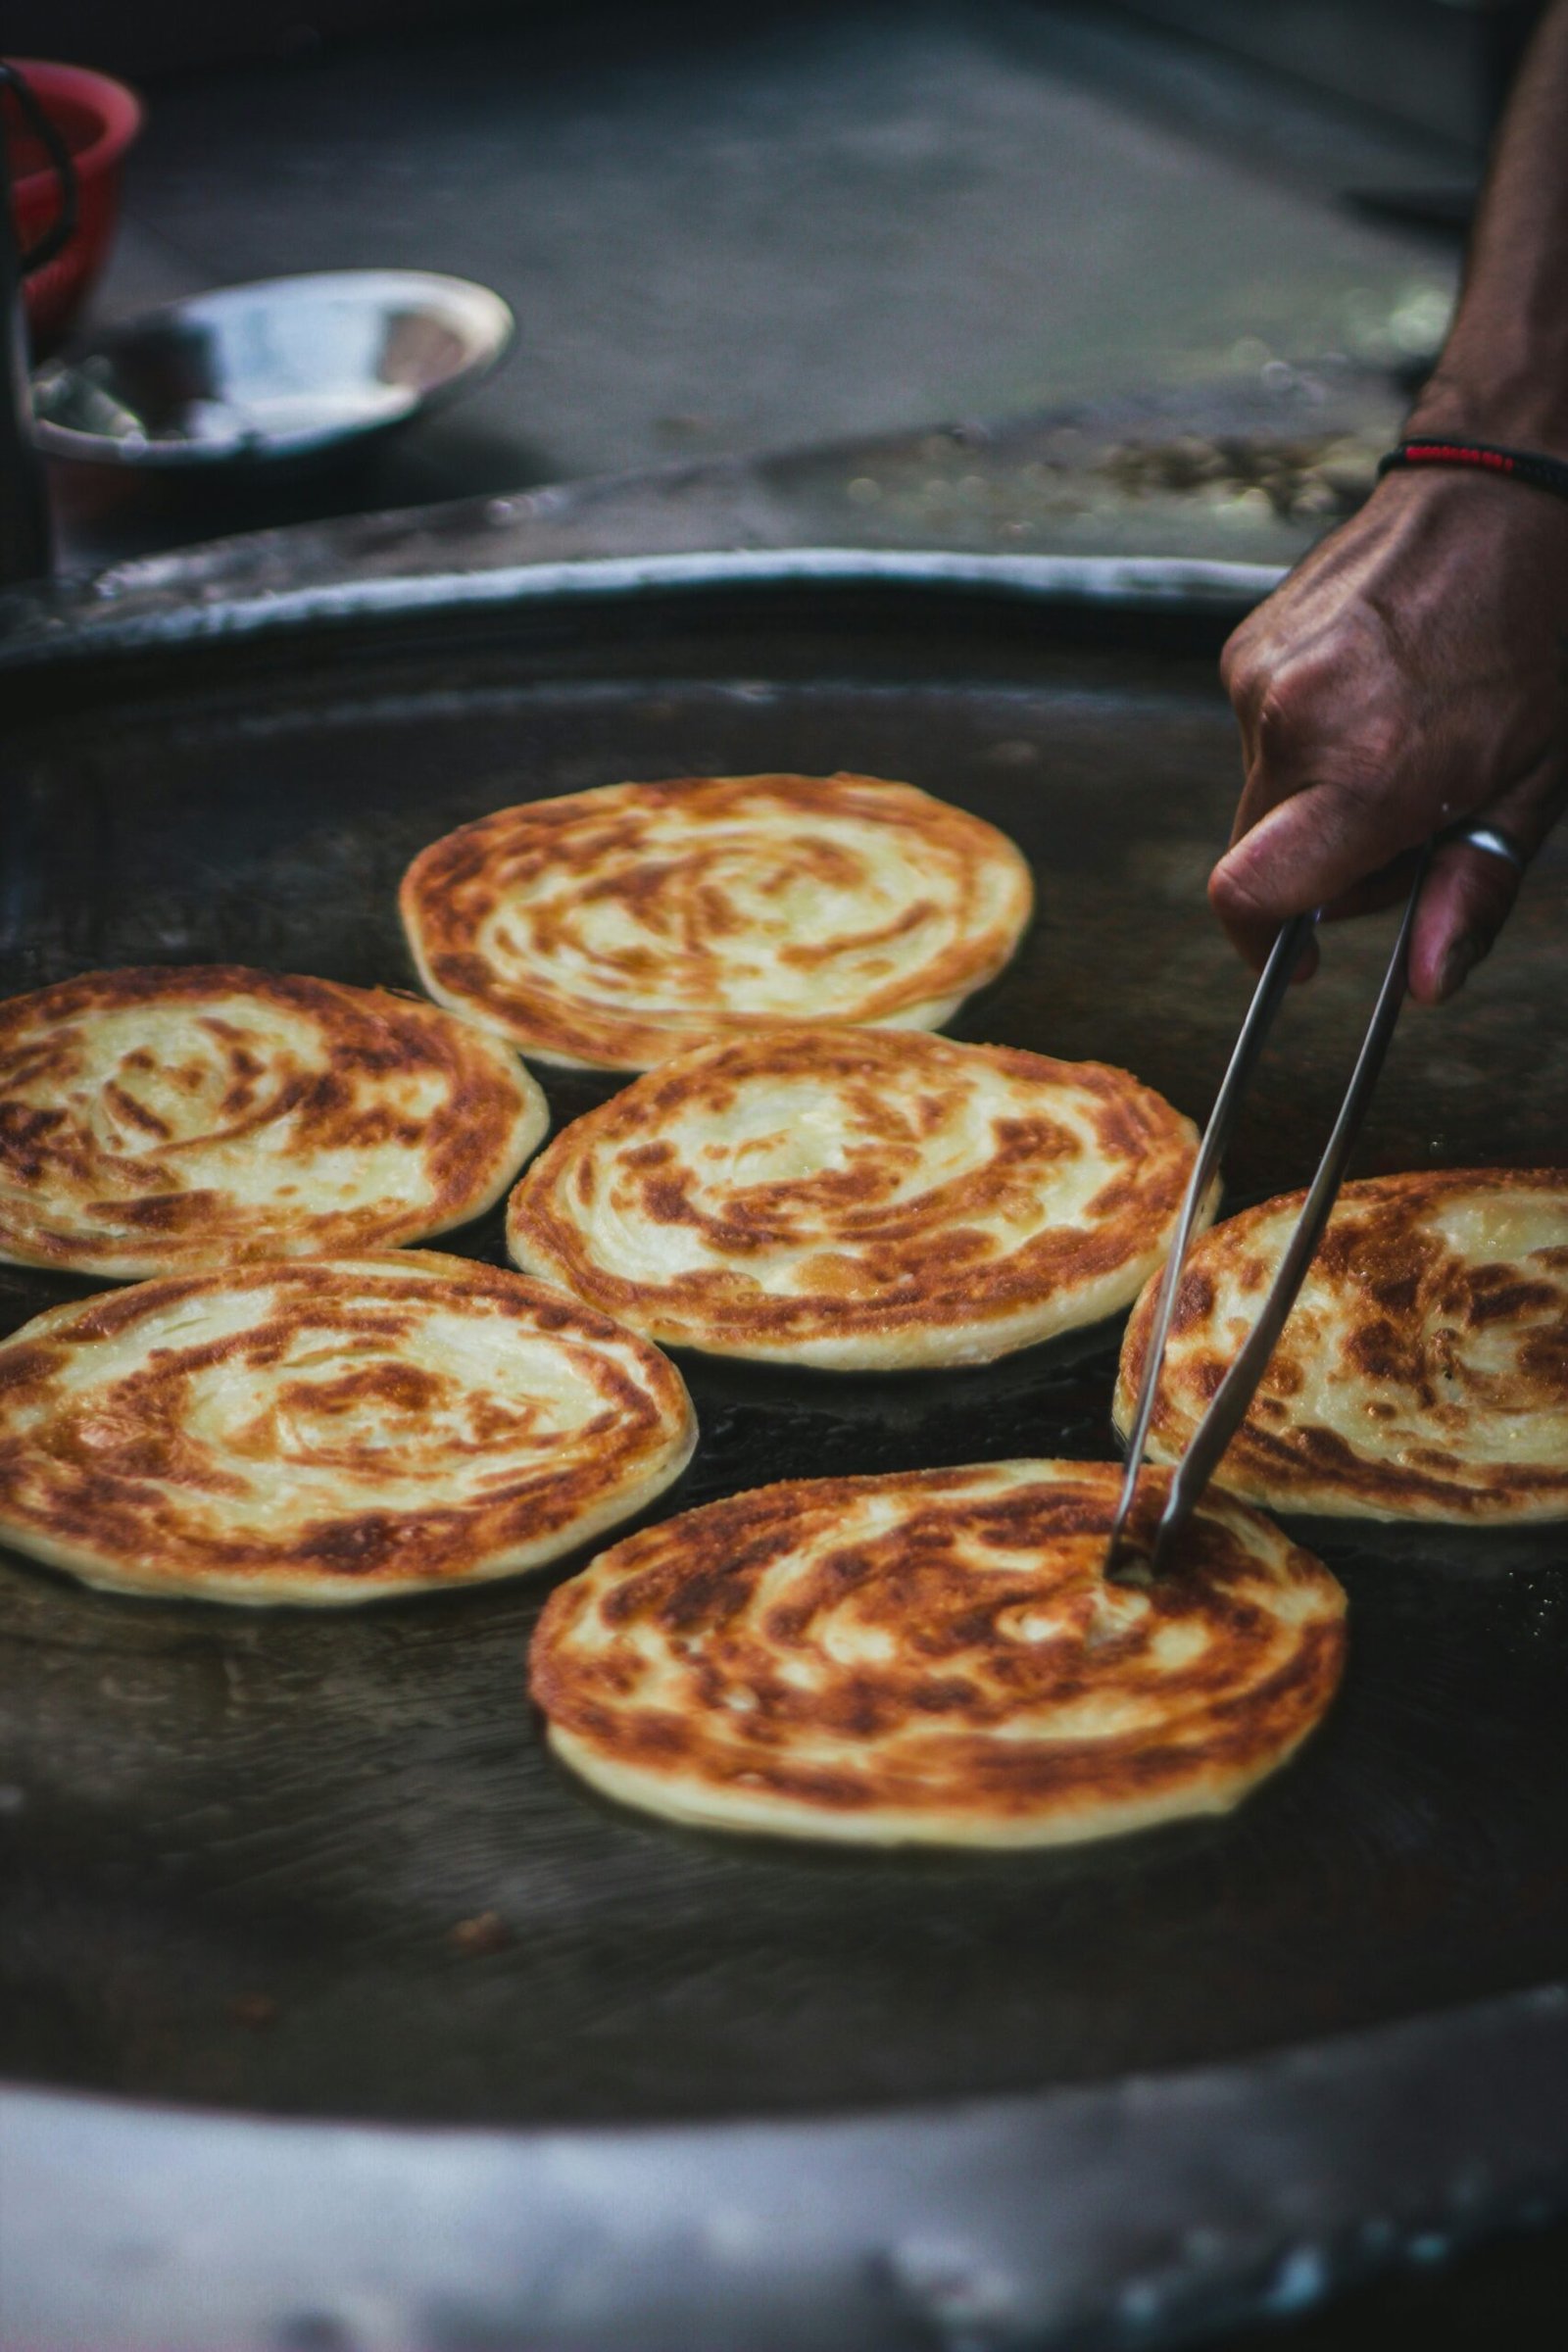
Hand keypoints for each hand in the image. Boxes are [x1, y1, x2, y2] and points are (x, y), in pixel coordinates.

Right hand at [1211, 466, 1567, 1002]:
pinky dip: (1305, 739)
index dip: (1263, 947)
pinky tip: (1367, 696)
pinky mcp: (1245, 646)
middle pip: (1257, 854)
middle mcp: (1295, 723)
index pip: (1249, 894)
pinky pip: (1258, 733)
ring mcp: (1261, 677)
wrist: (1501, 495)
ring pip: (1260, 795)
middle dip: (1318, 864)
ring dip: (1314, 796)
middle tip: (1402, 822)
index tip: (1297, 957)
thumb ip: (1472, 890)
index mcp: (1367, 770)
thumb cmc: (1535, 634)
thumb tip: (1428, 983)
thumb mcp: (1532, 782)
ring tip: (1394, 739)